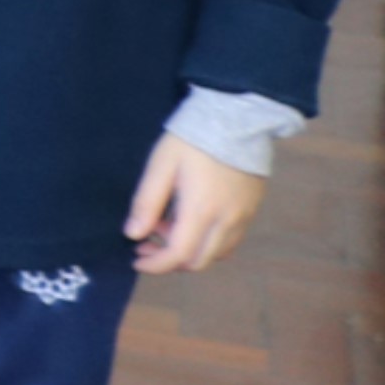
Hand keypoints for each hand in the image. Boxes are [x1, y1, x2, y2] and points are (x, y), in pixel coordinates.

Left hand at [125, 134, 263, 275]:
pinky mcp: (251, 210)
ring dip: (189, 250)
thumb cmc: (191, 140)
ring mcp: (243, 217)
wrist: (236, 120)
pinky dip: (207, 241)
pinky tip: (190, 221)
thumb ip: (146, 203)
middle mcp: (227, 221)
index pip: (178, 255)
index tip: (135, 260)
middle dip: (170, 259)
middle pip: (199, 261)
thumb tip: (133, 235)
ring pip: (216, 253)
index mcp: (202, 212)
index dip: (155, 265)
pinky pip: (230, 240)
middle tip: (146, 242)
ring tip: (165, 227)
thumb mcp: (160, 166)